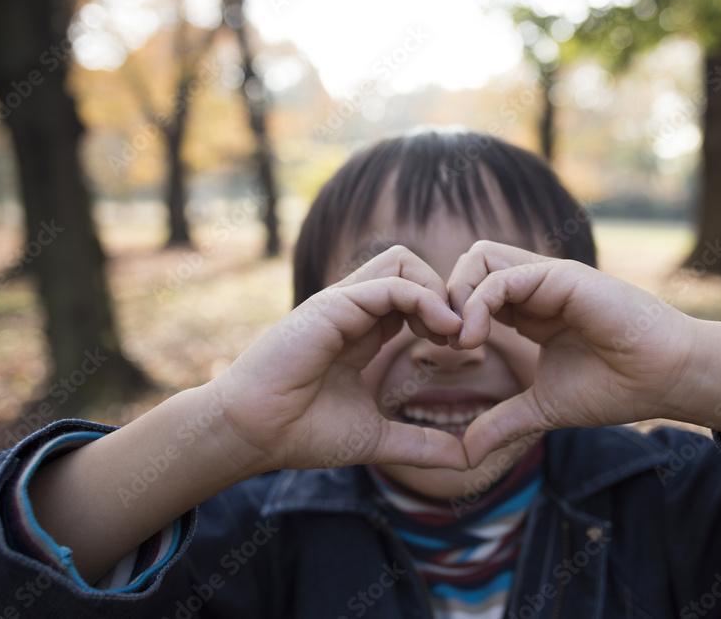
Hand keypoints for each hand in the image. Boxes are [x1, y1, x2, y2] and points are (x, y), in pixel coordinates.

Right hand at [210, 246, 467, 473]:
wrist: (254, 435)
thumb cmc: (304, 433)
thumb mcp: (378, 439)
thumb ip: (422, 445)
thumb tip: (466, 459)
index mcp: (362, 331)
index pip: (413, 296)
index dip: (444, 314)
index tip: (461, 350)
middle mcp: (353, 310)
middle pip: (411, 267)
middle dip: (447, 294)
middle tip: (462, 338)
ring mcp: (342, 304)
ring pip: (403, 262)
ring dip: (437, 290)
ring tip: (451, 332)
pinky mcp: (332, 306)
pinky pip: (389, 284)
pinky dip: (424, 300)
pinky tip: (440, 332)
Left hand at [448, 241, 701, 465]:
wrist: (667, 379)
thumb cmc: (616, 388)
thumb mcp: (543, 408)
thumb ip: (503, 423)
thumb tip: (465, 454)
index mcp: (529, 310)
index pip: (471, 291)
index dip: (450, 316)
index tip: (445, 352)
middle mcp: (534, 287)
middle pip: (468, 266)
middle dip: (444, 299)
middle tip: (445, 342)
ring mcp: (547, 278)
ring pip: (479, 259)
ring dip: (457, 295)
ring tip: (461, 340)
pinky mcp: (562, 277)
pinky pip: (503, 277)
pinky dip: (478, 304)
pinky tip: (476, 339)